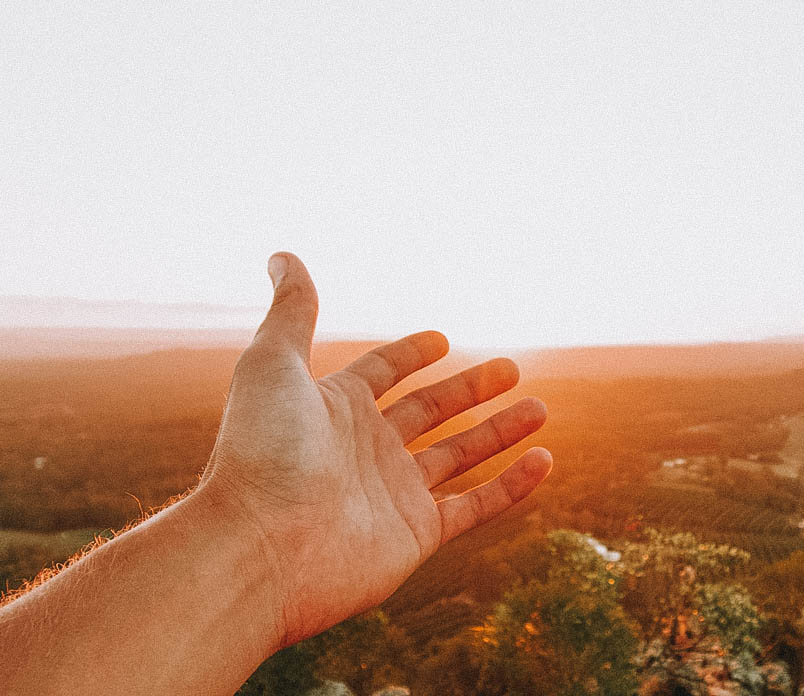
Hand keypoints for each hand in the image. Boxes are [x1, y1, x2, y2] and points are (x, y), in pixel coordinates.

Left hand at [194, 252, 551, 646]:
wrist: (260, 548)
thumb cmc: (262, 452)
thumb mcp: (273, 364)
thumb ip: (293, 311)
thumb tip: (281, 255)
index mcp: (334, 408)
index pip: (382, 372)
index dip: (411, 354)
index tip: (442, 339)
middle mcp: (365, 450)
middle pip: (429, 410)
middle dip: (470, 388)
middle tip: (511, 367)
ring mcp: (392, 494)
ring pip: (459, 455)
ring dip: (500, 432)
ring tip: (540, 409)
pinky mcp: (415, 536)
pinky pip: (474, 507)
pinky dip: (510, 487)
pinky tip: (544, 461)